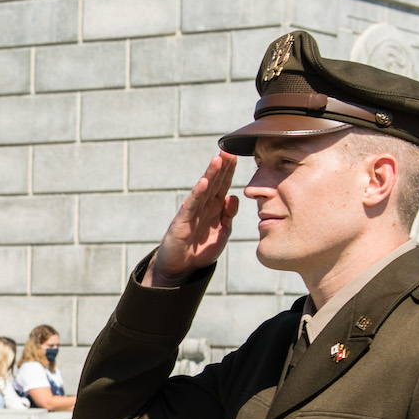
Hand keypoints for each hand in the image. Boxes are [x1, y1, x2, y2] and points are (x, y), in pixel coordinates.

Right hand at [145, 152, 239, 287]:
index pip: (223, 185)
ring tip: (218, 159)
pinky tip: (203, 182)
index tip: (237, 155)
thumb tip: (233, 196)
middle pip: (214, 183)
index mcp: (214, 208)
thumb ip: (229, 216)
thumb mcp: (222, 233)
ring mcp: (192, 212)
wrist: (181, 268)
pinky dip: (197, 193)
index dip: (229, 171)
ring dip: (210, 174)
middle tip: (229, 149)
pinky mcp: (182, 221)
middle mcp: (203, 206)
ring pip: (203, 190)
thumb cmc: (201, 251)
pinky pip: (191, 205)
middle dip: (222, 166)